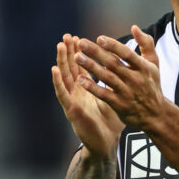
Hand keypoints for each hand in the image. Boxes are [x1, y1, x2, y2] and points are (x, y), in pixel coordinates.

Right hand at [51, 34, 123, 159]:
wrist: (108, 142)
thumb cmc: (111, 121)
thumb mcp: (114, 96)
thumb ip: (115, 82)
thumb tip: (123, 67)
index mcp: (88, 89)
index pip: (82, 67)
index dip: (79, 52)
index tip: (78, 37)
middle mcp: (78, 93)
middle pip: (71, 68)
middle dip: (68, 52)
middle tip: (66, 35)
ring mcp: (73, 100)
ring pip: (65, 77)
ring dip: (61, 61)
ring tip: (60, 46)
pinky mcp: (71, 110)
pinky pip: (63, 94)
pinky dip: (58, 81)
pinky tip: (55, 70)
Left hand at [74, 25, 164, 130]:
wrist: (155, 114)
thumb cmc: (152, 84)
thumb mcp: (154, 64)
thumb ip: (146, 44)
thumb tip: (134, 27)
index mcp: (144, 67)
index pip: (127, 54)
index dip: (113, 46)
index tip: (99, 38)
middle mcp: (136, 79)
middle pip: (113, 64)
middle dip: (96, 52)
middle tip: (81, 43)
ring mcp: (127, 93)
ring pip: (106, 77)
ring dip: (91, 67)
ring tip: (77, 57)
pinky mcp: (119, 105)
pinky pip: (103, 94)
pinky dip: (92, 87)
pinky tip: (80, 79)